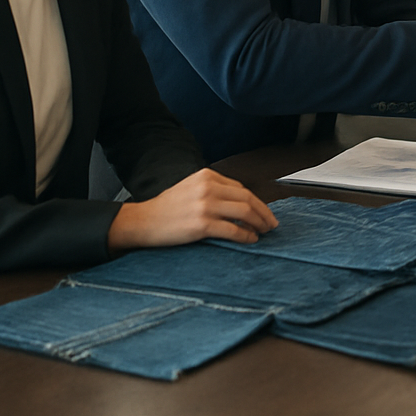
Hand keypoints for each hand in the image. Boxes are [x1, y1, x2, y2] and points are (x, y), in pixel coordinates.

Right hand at [107, 168, 277, 249]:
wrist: (142, 221)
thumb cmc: (166, 208)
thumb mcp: (191, 188)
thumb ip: (213, 190)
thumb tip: (239, 203)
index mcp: (207, 176)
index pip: (241, 188)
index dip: (256, 202)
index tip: (263, 211)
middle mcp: (208, 187)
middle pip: (247, 199)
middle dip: (264, 212)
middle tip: (272, 224)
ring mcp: (205, 205)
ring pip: (244, 213)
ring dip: (259, 223)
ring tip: (264, 231)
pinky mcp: (202, 224)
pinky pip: (233, 230)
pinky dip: (246, 235)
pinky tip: (251, 239)